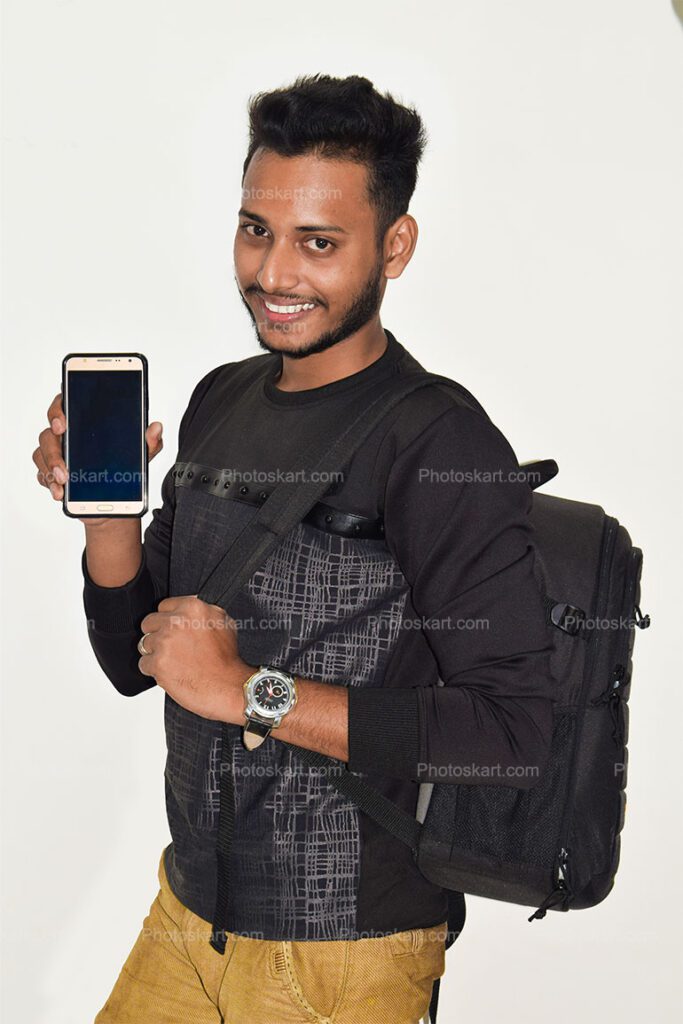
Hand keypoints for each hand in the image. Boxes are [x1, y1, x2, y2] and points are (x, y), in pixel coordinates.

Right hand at [33, 388, 163, 525]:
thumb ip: (148, 441)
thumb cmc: (123, 466)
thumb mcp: (141, 454)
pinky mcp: (51, 473)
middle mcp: (65, 435)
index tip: (63, 422)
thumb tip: (156, 428)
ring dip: (51, 467)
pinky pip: (43, 475)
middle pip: (48, 432)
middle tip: (64, 461)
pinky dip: (50, 483)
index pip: (64, 404)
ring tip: (64, 480)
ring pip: (42, 453)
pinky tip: (60, 492)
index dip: (58, 410)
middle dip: (53, 447)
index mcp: (84, 420)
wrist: (115, 497)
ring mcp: (55, 454)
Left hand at [138, 594, 255, 722]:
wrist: (228, 687)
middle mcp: (176, 622)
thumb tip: (187, 609)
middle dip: (158, 635)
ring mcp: (165, 642)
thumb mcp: (224, 622)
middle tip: (174, 648)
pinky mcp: (158, 663)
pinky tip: (171, 672)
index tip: (173, 630)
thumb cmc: (227, 659)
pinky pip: (144, 664)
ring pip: (144, 644)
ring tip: (175, 662)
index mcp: (192, 608)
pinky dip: (154, 670)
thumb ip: (203, 610)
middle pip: (149, 623)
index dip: (168, 620)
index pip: (163, 606)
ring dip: (156, 654)